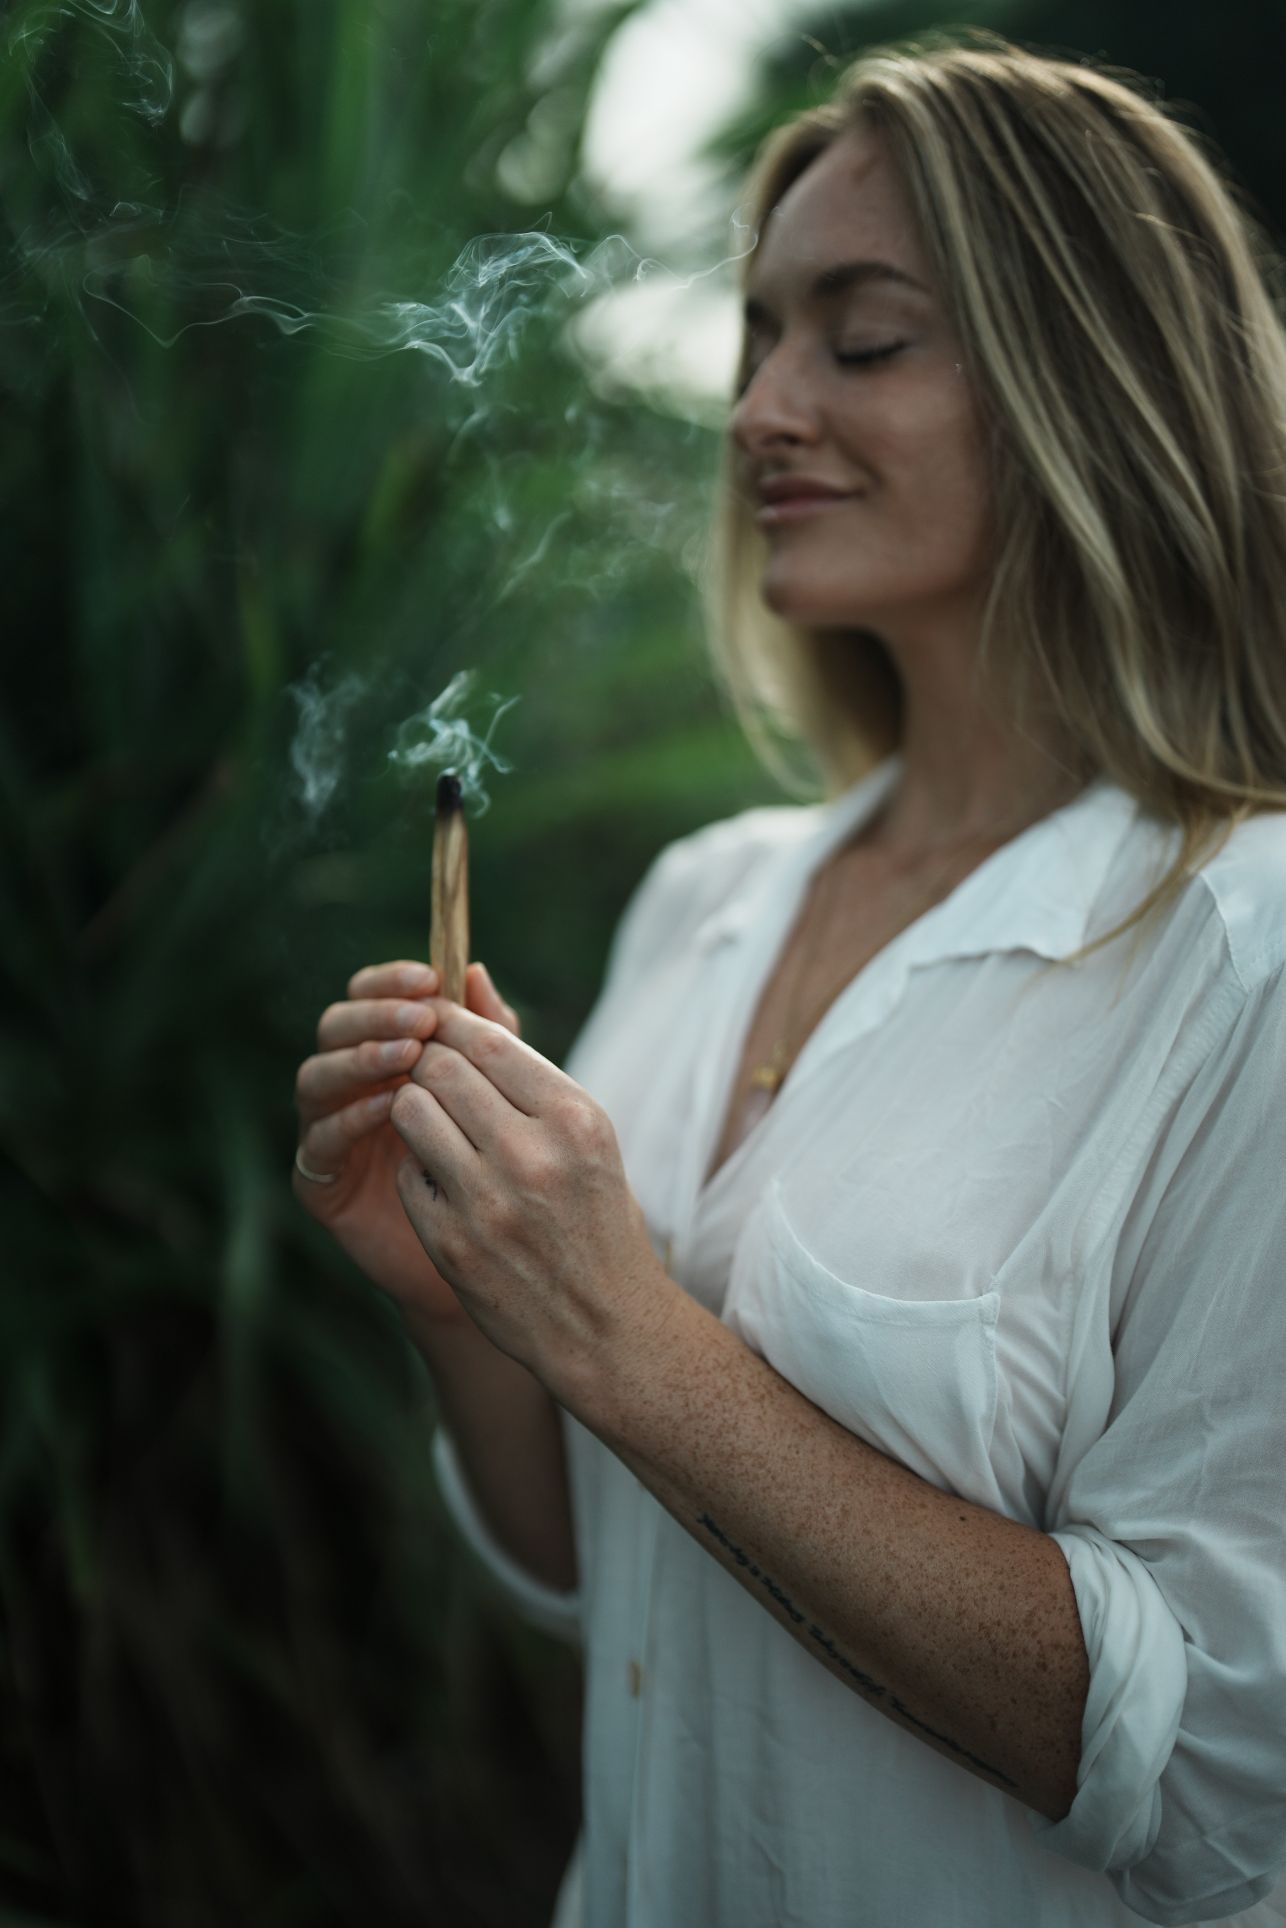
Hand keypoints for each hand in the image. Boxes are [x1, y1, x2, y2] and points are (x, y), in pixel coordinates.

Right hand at [293, 958, 520, 1326]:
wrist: (499, 1260)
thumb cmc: (505, 1169)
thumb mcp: (506, 1096)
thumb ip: (490, 1037)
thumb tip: (476, 970)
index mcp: (386, 1052)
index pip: (373, 996)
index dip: (394, 982)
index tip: (432, 976)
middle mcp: (350, 1085)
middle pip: (336, 1026)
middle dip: (378, 1015)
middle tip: (423, 1019)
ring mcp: (328, 1132)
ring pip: (316, 1077)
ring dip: (361, 1059)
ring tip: (411, 1055)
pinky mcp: (321, 1183)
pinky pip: (319, 1142)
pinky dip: (350, 1118)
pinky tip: (390, 1107)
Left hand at [388, 998, 673, 1407]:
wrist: (607, 1326)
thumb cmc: (599, 1215)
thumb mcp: (585, 1134)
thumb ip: (524, 1065)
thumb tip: (470, 976)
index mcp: (575, 1119)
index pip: (488, 1041)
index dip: (451, 1022)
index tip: (438, 1021)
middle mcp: (532, 1155)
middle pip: (440, 1069)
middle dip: (425, 1060)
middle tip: (427, 1070)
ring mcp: (488, 1202)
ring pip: (411, 1112)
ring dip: (413, 1107)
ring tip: (432, 1121)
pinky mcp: (451, 1243)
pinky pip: (407, 1172)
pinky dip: (416, 1166)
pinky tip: (442, 1179)